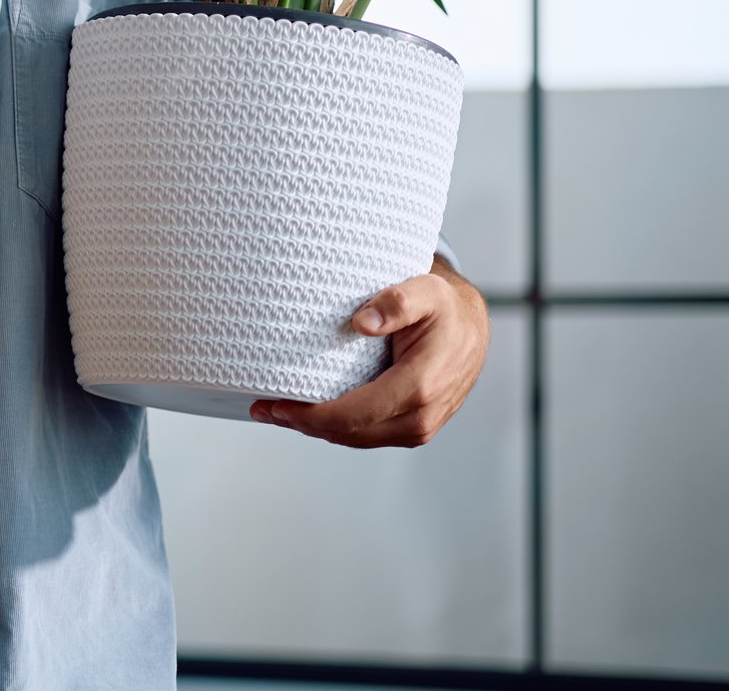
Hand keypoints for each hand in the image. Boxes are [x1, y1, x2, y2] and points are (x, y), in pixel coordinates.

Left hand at [250, 259, 488, 447]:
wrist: (470, 327)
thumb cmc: (443, 308)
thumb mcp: (425, 290)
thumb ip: (397, 302)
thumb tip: (362, 322)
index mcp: (421, 386)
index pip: (356, 414)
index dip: (313, 415)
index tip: (277, 404)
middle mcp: (422, 415)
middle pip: (350, 433)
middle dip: (303, 424)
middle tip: (261, 409)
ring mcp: (420, 427)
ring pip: (357, 439)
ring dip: (316, 430)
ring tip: (276, 412)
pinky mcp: (414, 428)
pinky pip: (369, 436)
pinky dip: (336, 429)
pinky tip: (310, 415)